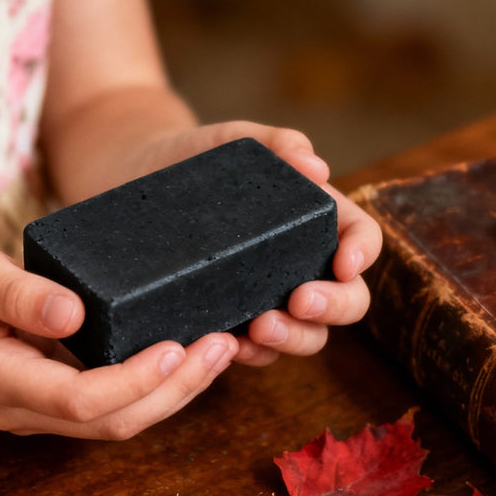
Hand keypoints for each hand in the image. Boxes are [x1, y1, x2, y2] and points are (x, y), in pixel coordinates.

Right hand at [0, 234, 237, 438]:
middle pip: (112, 421)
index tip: (181, 343)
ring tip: (219, 350)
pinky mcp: (46, 397)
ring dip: (172, 392)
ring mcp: (33, 410)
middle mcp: (20, 409)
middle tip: (224, 345)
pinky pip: (106, 405)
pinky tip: (183, 356)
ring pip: (115, 421)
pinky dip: (150, 386)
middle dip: (176, 390)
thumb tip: (75, 313)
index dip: (138, 378)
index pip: (83, 398)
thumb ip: (17, 294)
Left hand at [115, 121, 382, 366]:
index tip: (344, 263)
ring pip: (308, 335)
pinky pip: (256, 351)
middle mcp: (301, 266)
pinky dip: (250, 355)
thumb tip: (315, 167)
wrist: (132, 179)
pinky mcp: (233, 322)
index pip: (361, 237)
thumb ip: (275, 143)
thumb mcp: (230, 140)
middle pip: (348, 300)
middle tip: (299, 301)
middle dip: (333, 306)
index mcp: (315, 220)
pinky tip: (228, 346)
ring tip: (259, 328)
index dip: (363, 253)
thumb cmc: (193, 156)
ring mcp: (270, 299)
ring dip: (293, 339)